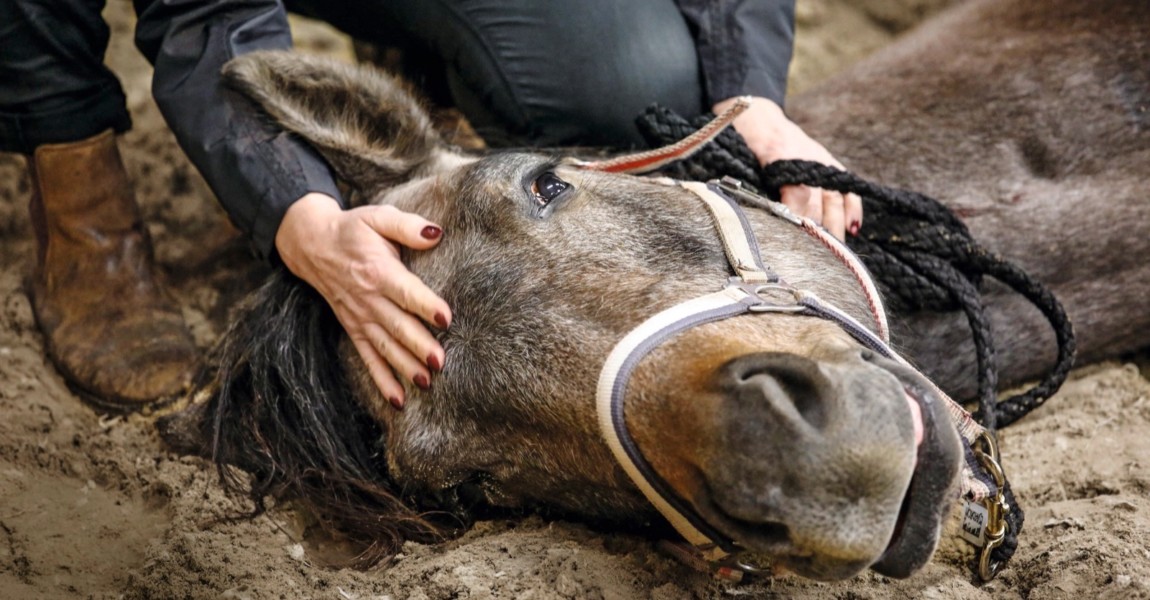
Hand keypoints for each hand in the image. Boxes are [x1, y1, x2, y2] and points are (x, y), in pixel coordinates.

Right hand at [275, 193, 450, 408]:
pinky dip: (381, 380)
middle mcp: (369, 299)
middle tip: (440, 362)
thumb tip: (435, 233)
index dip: (426, 304)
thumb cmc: (353, 230)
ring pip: (385, 346)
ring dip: (405, 366)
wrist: (312, 244)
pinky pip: (368, 358)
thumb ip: (406, 226)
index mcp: (378, 271)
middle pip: (397, 325)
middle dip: (418, 345)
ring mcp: (360, 317)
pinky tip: (399, 400)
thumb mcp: (378, 217)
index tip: (446, 318)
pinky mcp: (354, 329)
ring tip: (427, 383)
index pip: (406, 292)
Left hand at [715, 96, 861, 239]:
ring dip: (838, 224)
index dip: (800, 217)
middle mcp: (806, 159)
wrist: (760, 119)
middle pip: (819, 200)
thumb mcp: (743, 164)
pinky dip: (852, 208)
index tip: (798, 239)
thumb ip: (753, 191)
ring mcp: (820, 161)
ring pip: (834, 197)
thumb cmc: (748, 145)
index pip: (798, 192)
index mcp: (782, 157)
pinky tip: (854, 227)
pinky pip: (845, 187)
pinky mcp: (828, 164)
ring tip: (838, 249)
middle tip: (820, 255)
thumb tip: (760, 224)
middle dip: (820, 229)